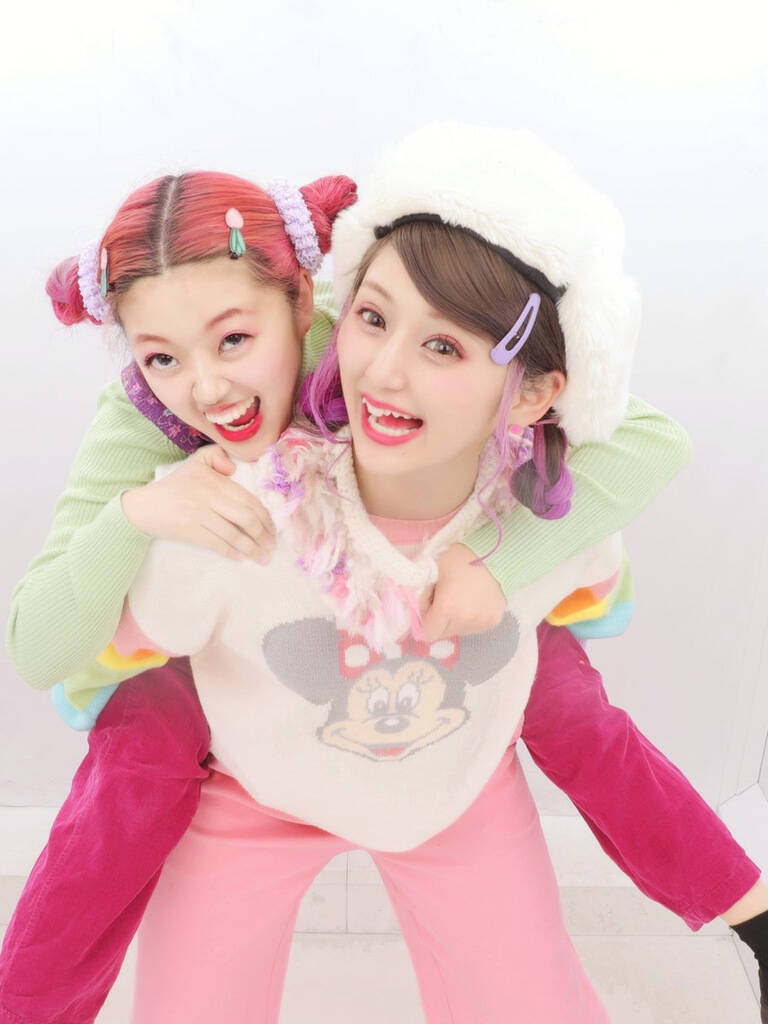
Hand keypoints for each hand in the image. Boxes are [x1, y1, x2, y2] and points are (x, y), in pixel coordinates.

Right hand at [121, 445, 275, 562]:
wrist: (143, 506)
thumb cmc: (173, 486)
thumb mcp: (195, 463)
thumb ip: (216, 456)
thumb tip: (233, 469)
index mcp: (214, 480)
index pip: (248, 499)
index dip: (265, 517)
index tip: (272, 529)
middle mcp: (208, 495)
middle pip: (246, 517)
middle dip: (263, 534)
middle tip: (271, 545)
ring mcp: (199, 513)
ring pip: (234, 533)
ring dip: (252, 548)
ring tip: (262, 557)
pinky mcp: (189, 530)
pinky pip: (217, 544)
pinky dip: (232, 552)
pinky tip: (241, 557)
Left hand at [419, 543, 505, 640]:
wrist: (497, 555)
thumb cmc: (460, 559)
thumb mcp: (433, 570)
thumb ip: (420, 593)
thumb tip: (414, 612)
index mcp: (447, 608)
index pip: (427, 633)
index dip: (424, 622)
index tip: (428, 607)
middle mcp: (465, 621)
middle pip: (442, 634)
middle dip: (438, 621)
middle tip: (444, 600)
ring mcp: (481, 624)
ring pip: (458, 632)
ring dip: (454, 620)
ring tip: (461, 598)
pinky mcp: (493, 622)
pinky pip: (473, 628)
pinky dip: (469, 619)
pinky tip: (474, 601)